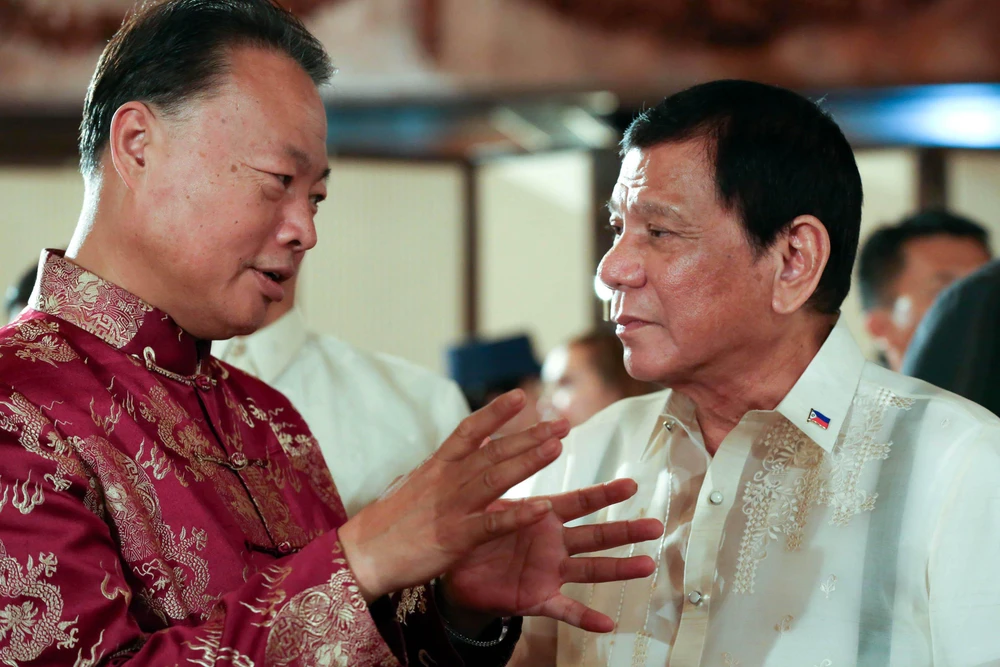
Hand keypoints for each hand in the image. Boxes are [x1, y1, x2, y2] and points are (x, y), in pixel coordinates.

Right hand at [339, 390, 569, 600]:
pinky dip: (519, 515)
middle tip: (562, 423)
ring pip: (497, 478)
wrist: (363, 554)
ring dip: (529, 461)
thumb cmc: (389, 521)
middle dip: (530, 435)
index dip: (496, 411)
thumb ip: (445, 466)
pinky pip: (493, 524)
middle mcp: (448, 480)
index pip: (470, 429)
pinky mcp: (457, 537)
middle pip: (494, 451)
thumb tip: (469, 447)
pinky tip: (543, 508)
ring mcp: (453, 507)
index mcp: (438, 465)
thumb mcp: (416, 483)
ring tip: (556, 447)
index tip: (521, 396)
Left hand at [441, 479, 662, 632]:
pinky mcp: (537, 599)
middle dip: (625, 530)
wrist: (455, 571)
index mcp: (543, 516)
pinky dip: (585, 618)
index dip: (604, 493)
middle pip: (595, 535)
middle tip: (655, 526)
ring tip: (647, 567)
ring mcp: (549, 572)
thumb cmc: (474, 531)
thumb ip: (497, 477)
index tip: (630, 485)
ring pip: (590, 570)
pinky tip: (606, 624)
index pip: (579, 501)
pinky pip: (564, 610)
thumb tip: (488, 435)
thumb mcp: (487, 503)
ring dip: (618, 569)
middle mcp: (553, 543)